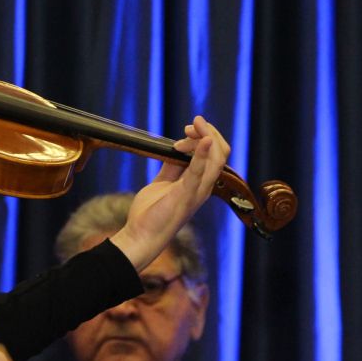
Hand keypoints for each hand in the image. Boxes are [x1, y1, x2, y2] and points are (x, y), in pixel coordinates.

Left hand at [109, 115, 229, 269]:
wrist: (141, 235)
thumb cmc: (152, 213)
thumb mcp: (162, 183)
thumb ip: (171, 167)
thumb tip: (175, 150)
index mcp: (199, 184)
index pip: (215, 155)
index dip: (204, 136)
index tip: (185, 130)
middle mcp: (203, 187)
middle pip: (221, 154)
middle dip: (209, 132)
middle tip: (191, 125)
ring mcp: (197, 192)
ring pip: (216, 160)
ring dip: (206, 137)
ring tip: (192, 127)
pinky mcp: (185, 196)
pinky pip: (199, 172)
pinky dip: (202, 154)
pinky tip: (203, 140)